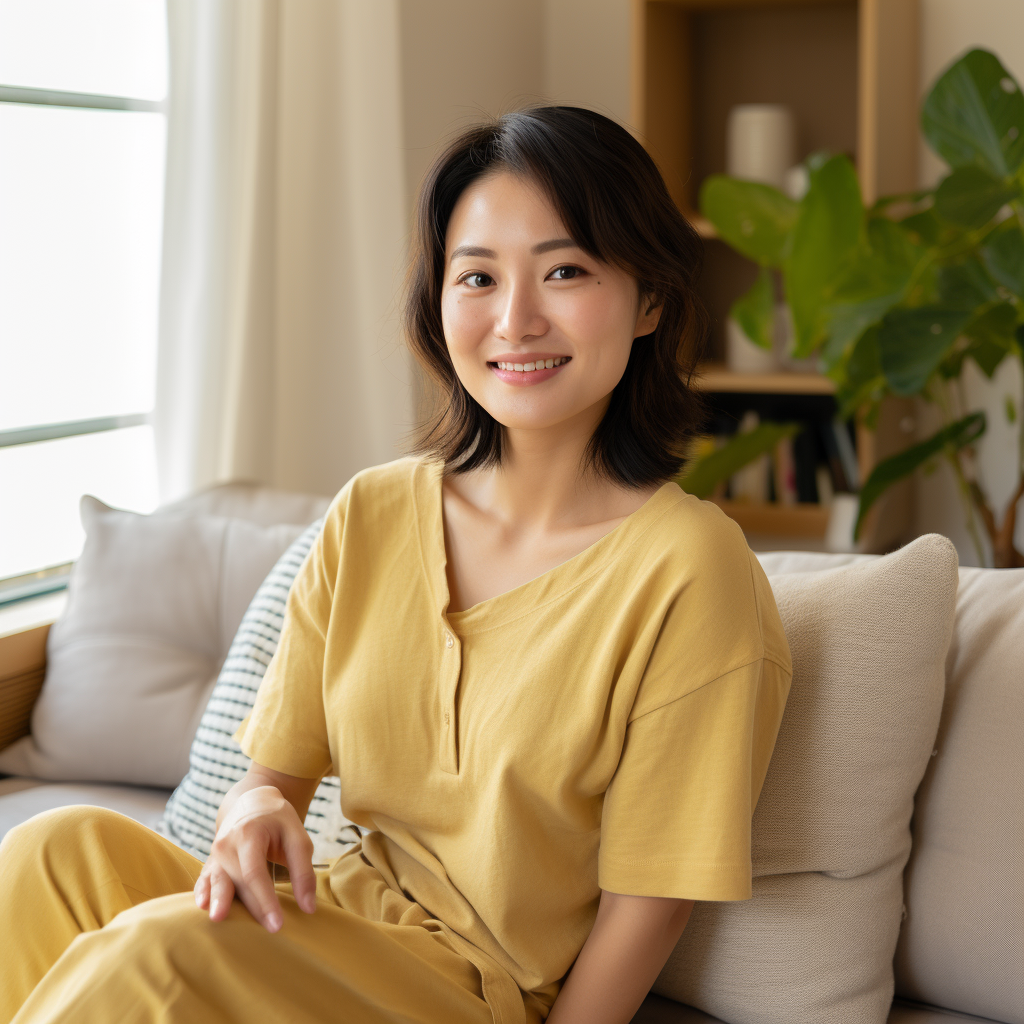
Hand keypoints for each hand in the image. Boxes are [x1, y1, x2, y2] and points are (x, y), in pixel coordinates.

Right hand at [194, 785, 316, 931]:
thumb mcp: (298, 837)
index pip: (256, 872)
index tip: (278, 924)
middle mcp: (227, 843)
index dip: (266, 900)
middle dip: (252, 907)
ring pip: (218, 880)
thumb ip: (303, 871)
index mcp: (250, 833)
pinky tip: (200, 905)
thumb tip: (308, 909)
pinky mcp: (211, 862)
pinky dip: (203, 891)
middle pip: (239, 880)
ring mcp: (216, 852)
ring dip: (218, 900)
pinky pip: (205, 878)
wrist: (252, 803)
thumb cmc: (278, 822)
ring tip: (217, 918)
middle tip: (266, 932)